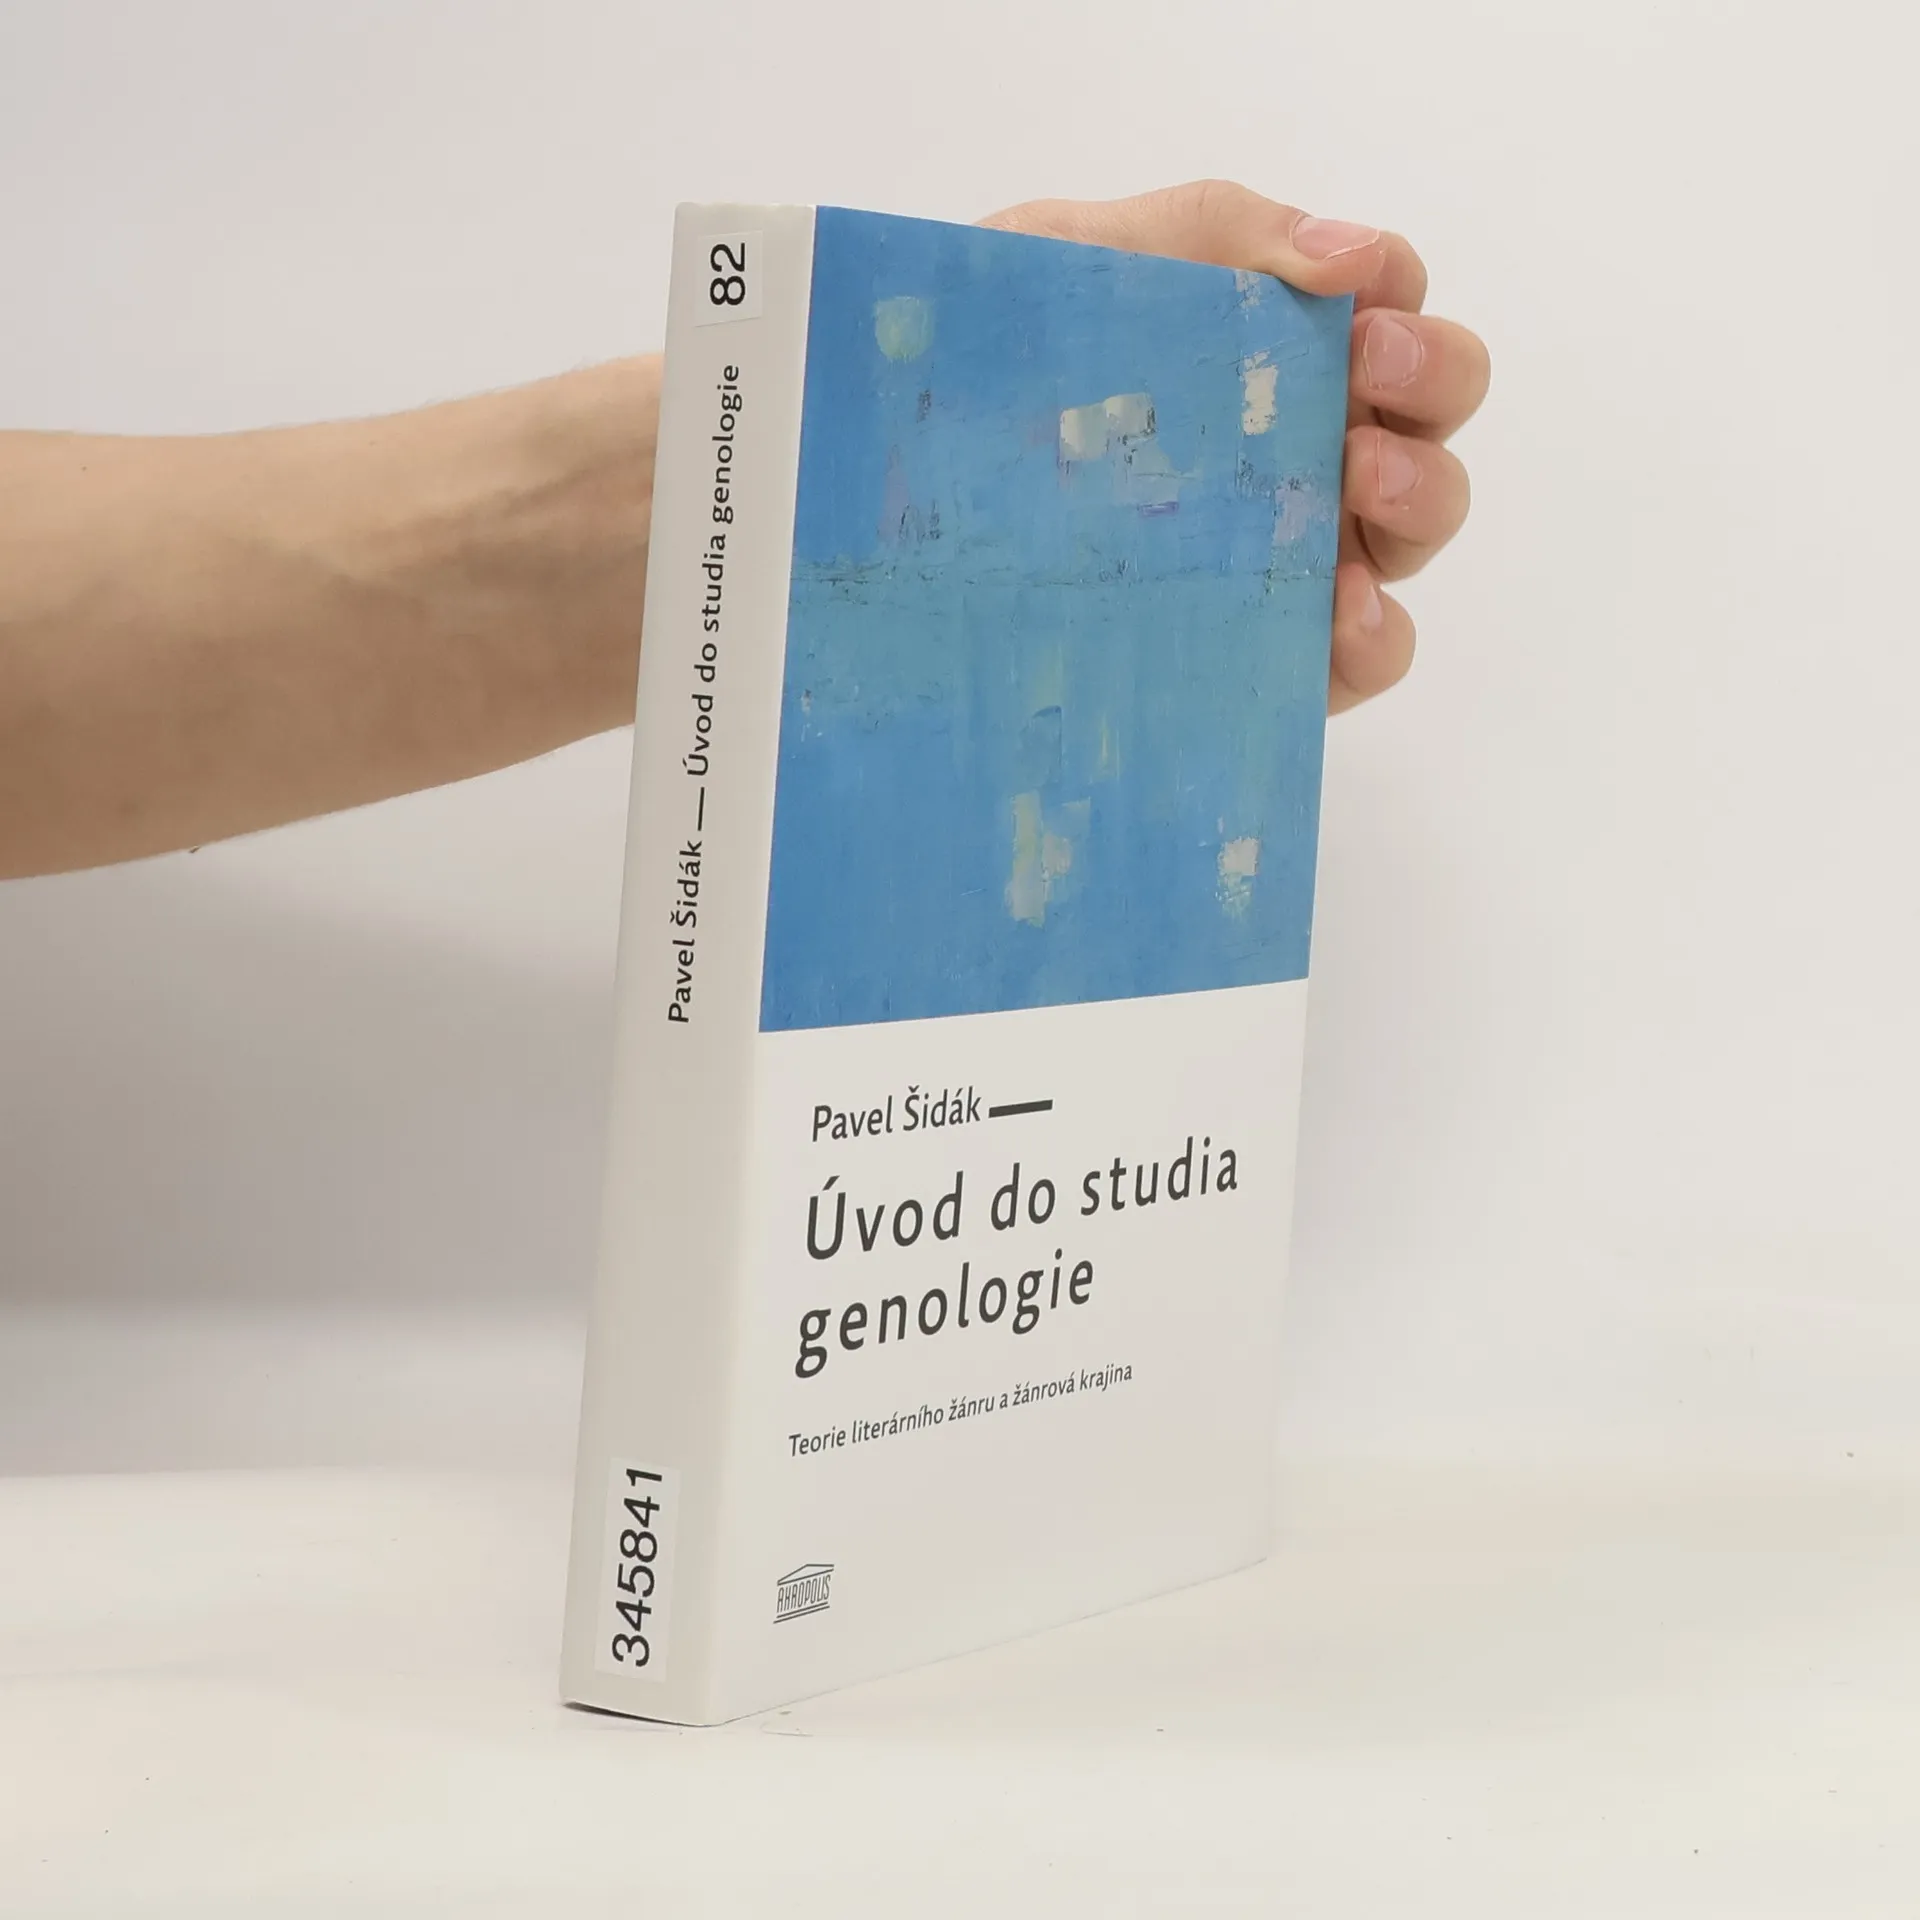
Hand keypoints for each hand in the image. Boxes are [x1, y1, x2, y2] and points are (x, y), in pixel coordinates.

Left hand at [981, 181, 1487, 712]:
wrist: (894, 481)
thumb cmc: (997, 365)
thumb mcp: (1083, 258)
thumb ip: (1220, 233)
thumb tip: (1350, 258)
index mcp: (1275, 342)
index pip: (1390, 304)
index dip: (1400, 301)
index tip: (1360, 312)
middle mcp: (1304, 442)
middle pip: (1433, 409)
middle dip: (1430, 381)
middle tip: (1369, 375)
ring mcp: (1296, 548)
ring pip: (1418, 528)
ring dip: (1421, 497)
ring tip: (1361, 484)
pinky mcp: (1270, 652)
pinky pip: (1366, 654)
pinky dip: (1378, 634)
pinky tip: (1338, 613)